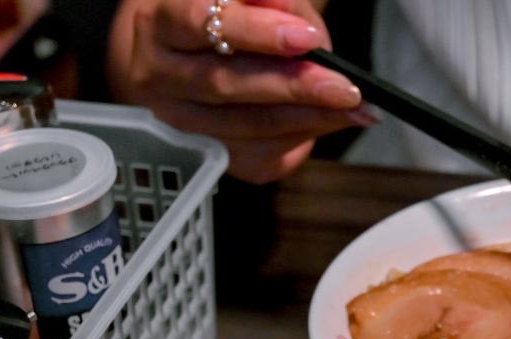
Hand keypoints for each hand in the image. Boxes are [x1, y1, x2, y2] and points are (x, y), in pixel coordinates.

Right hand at [107, 0, 367, 183]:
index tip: (307, 38)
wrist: (184, 54)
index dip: (256, 32)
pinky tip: (333, 121)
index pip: (201, 23)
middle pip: (225, 84)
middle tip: (344, 87)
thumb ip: (276, 4)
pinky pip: (258, 152)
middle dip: (294, 85)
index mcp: (159, 21)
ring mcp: (177, 120)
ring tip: (354, 107)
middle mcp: (156, 74)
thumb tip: (307, 34)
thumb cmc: (220, 16)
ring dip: (308, 117)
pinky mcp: (205, 152)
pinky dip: (302, 136)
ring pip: (246, 125)